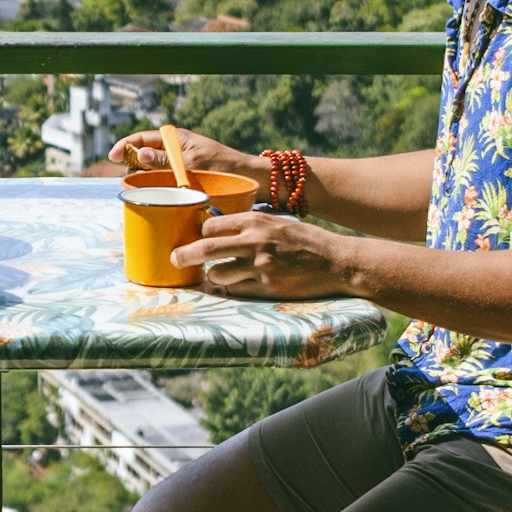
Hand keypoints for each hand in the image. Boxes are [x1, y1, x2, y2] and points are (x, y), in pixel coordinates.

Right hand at [109, 126, 259, 179]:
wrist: (248, 177)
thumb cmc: (224, 165)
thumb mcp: (194, 162)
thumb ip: (166, 160)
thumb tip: (140, 155)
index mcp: (175, 138)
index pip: (142, 138)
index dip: (125, 145)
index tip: (112, 156)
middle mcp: (174, 149)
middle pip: (143, 155)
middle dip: (132, 165)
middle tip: (129, 180)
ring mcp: (177, 163)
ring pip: (151, 170)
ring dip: (144, 178)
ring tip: (140, 190)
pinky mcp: (182, 177)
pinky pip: (162, 180)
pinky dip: (155, 186)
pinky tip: (153, 195)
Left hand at [183, 209, 349, 300]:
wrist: (336, 262)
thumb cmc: (304, 241)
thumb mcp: (276, 222)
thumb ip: (249, 227)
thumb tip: (216, 232)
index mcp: (255, 220)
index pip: (211, 226)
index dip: (199, 234)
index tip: (194, 240)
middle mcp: (255, 241)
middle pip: (205, 248)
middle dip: (184, 255)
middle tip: (174, 260)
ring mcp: (260, 265)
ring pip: (218, 274)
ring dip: (213, 277)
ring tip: (218, 277)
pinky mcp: (268, 287)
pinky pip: (237, 291)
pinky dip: (232, 289)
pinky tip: (236, 287)